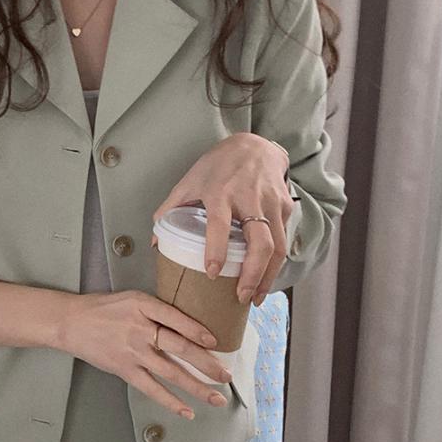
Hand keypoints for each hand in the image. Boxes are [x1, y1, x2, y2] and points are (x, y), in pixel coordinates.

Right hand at [70, 289, 232, 414]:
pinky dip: (171, 402)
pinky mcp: (125, 370)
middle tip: (226, 375)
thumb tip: (187, 325)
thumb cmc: (105, 308)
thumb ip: (157, 310)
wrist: (73, 322)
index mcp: (143, 305)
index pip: (175, 317)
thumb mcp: (132, 298)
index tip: (216, 341)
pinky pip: (152, 389)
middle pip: (180, 347)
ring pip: (171, 372)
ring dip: (196, 387)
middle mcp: (140, 328)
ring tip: (216, 398)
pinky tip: (187, 411)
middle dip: (207, 363)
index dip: (197, 330)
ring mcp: (133, 352)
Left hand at [157, 136, 292, 303]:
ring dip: (268, 276)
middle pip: (260, 242)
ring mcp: (271, 202)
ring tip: (256, 297)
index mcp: (220, 191)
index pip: (220, 223)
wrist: (254, 144)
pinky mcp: (285, 206)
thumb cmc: (219, 165)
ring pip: (277, 246)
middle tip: (242, 297)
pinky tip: (265, 276)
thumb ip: (171, 208)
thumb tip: (156, 242)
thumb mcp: (191, 180)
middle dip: (253, 275)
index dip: (216, 250)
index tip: (212, 273)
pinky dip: (275, 262)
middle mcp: (249, 197)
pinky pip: (283, 238)